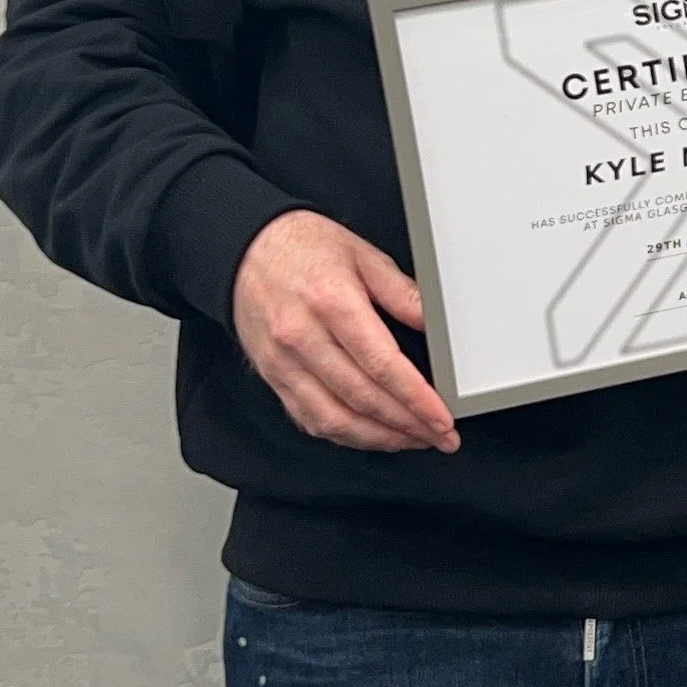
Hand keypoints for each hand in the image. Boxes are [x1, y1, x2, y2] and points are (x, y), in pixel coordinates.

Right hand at [231, 209, 460, 456]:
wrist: (245, 250)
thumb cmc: (303, 248)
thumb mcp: (362, 255)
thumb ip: (401, 293)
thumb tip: (435, 324)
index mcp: (331, 302)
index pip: (381, 364)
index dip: (416, 398)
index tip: (441, 417)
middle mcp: (302, 336)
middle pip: (363, 397)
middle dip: (408, 424)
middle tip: (439, 435)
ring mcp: (283, 362)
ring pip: (335, 419)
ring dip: (380, 438)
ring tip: (413, 439)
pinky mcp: (273, 377)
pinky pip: (310, 419)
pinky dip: (346, 435)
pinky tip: (373, 434)